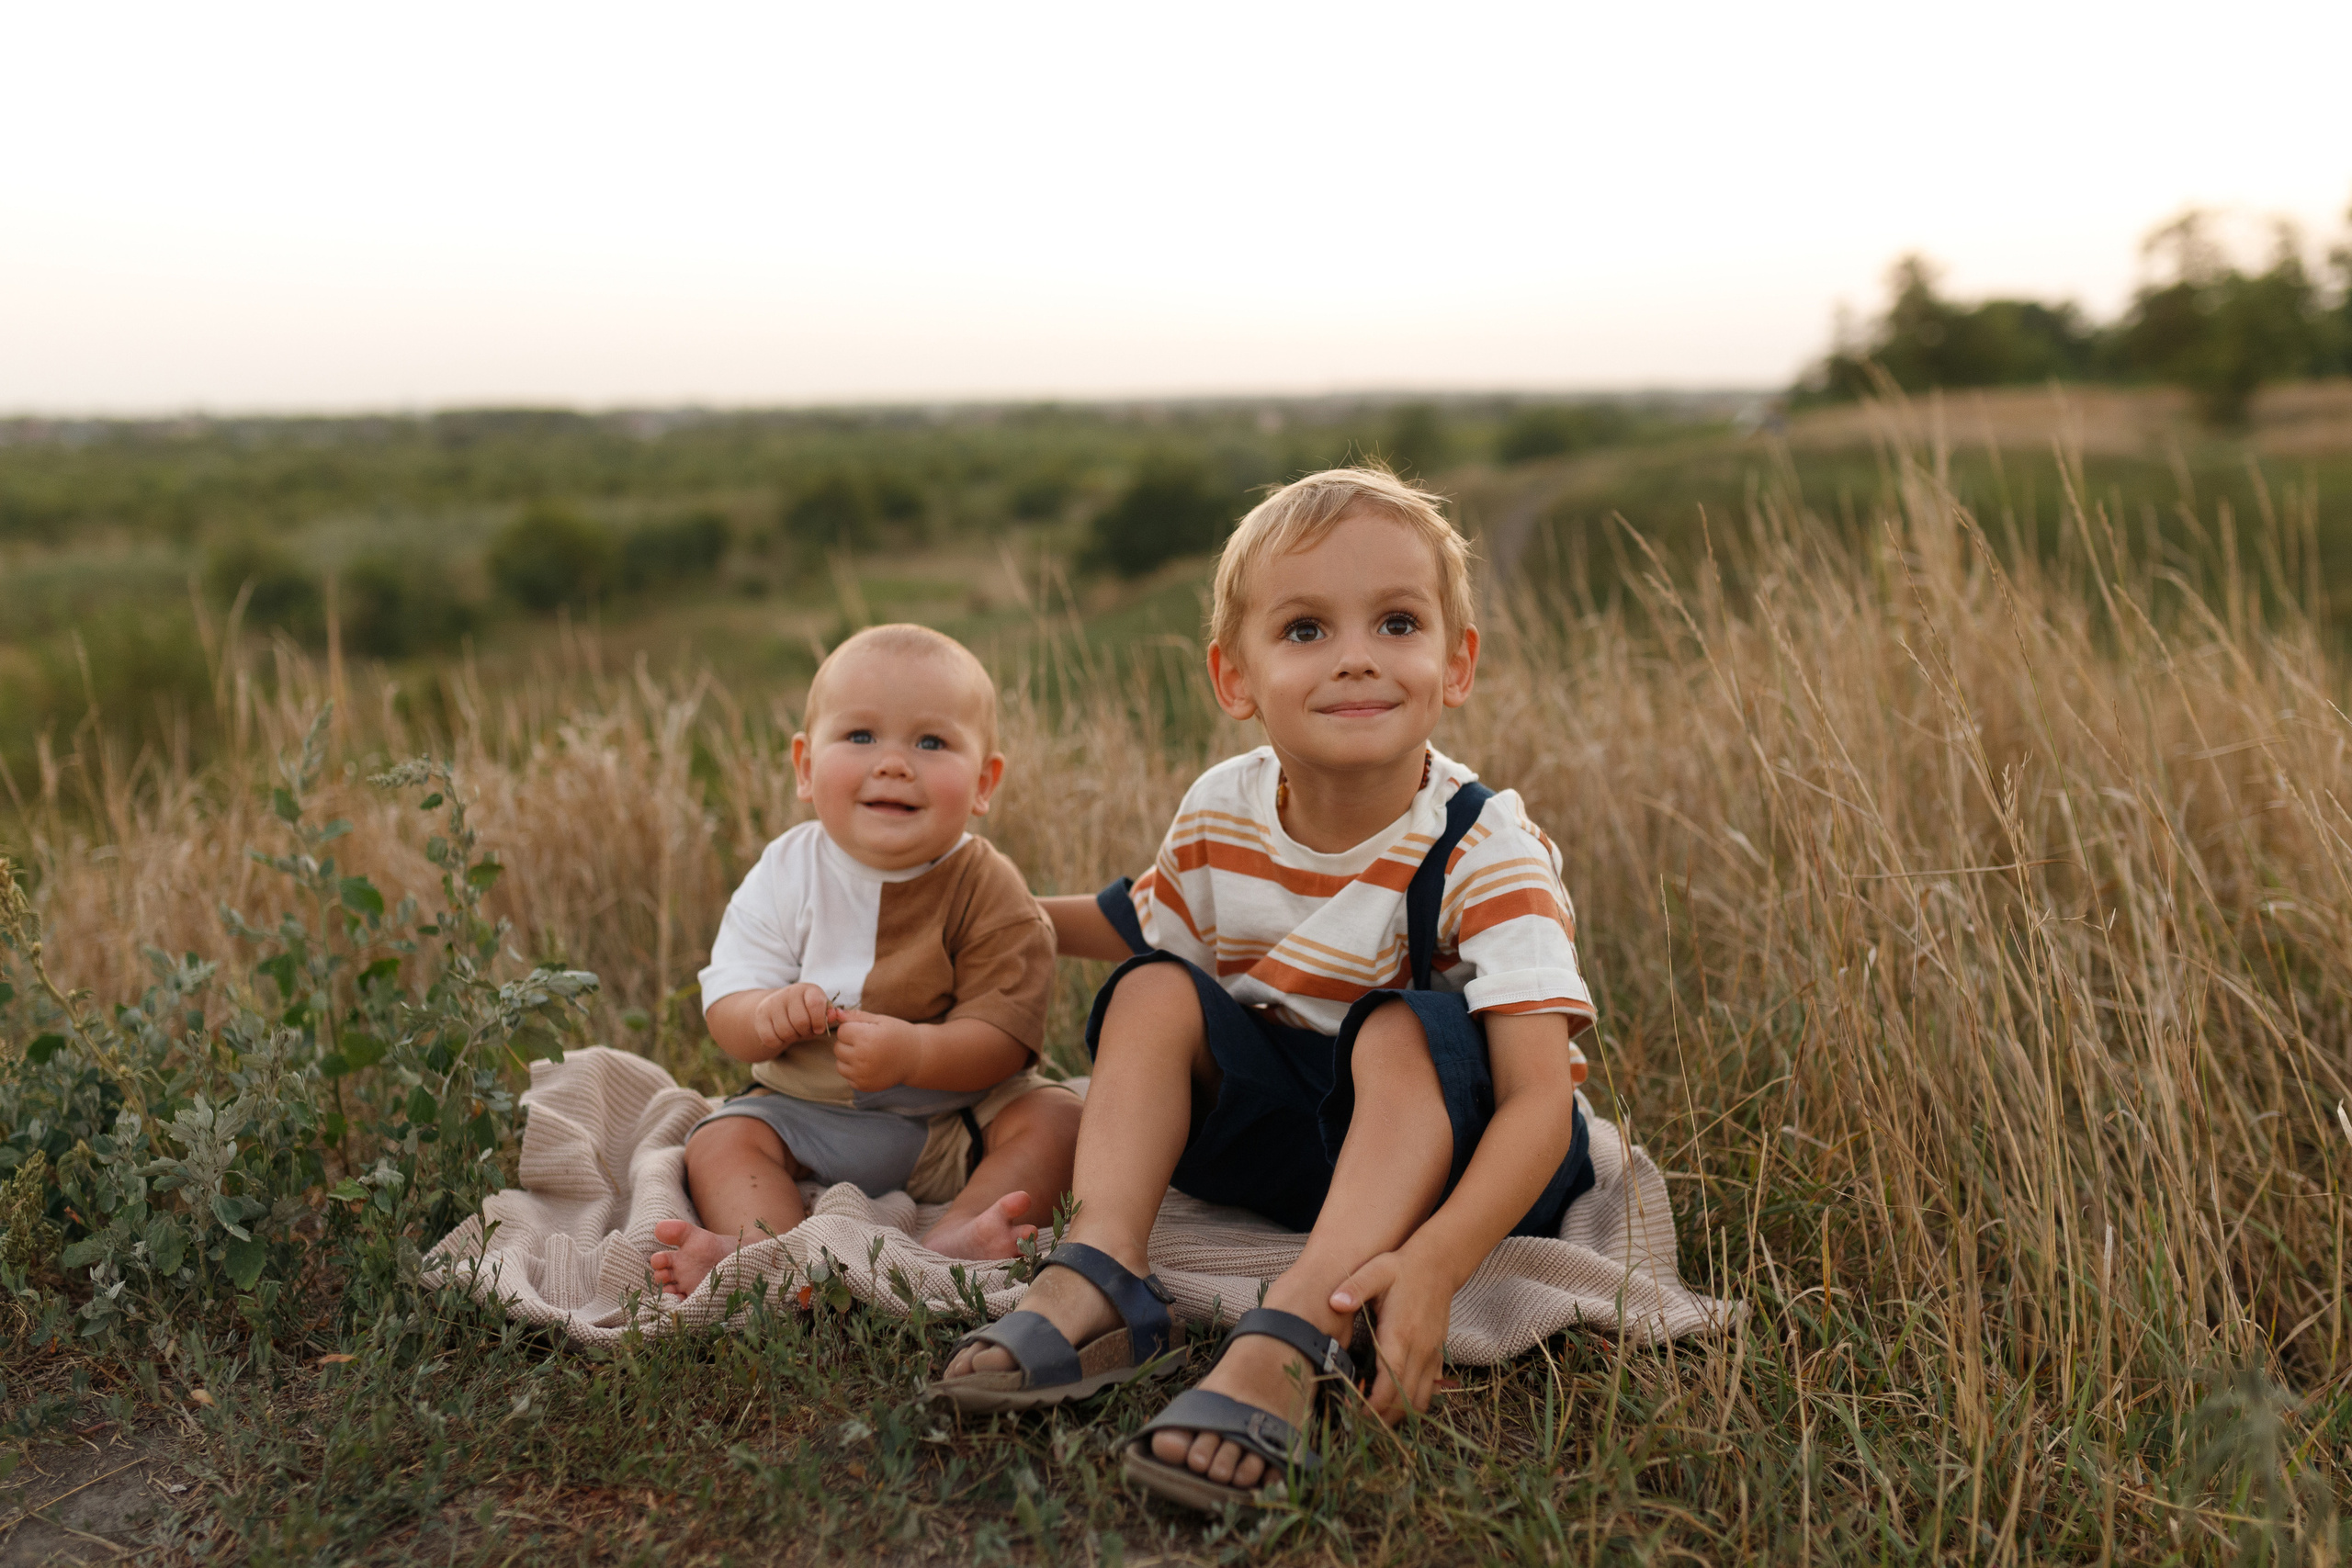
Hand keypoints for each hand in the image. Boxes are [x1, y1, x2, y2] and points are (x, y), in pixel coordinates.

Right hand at [748, 983, 833, 1056]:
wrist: (777, 1008)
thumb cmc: (805, 1011)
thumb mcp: (820, 1010)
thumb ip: (830, 1013)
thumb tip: (835, 1016)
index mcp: (807, 989)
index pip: (815, 1004)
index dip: (819, 1021)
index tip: (819, 1028)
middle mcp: (788, 992)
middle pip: (800, 1022)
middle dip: (805, 1032)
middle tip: (805, 1030)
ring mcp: (772, 1003)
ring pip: (785, 1032)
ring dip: (792, 1037)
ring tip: (794, 1031)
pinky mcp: (761, 1017)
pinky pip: (771, 1039)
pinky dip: (778, 1042)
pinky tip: (782, 1034)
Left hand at [831, 1008, 921, 1092]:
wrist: (916, 1058)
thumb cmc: (898, 1035)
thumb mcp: (881, 1020)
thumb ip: (857, 1016)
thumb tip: (836, 1013)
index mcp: (866, 1038)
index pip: (842, 1031)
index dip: (852, 1028)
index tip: (866, 1030)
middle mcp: (862, 1058)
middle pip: (837, 1048)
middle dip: (848, 1043)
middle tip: (867, 1042)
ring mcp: (862, 1075)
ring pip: (839, 1063)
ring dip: (848, 1058)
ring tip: (867, 1054)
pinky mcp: (863, 1086)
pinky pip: (847, 1076)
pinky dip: (854, 1070)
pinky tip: (869, 1065)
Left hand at [1331, 1249, 1453, 1423]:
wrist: (1439, 1264)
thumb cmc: (1402, 1269)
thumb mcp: (1376, 1270)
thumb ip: (1355, 1287)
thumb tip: (1334, 1301)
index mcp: (1401, 1334)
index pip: (1390, 1380)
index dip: (1374, 1403)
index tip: (1355, 1413)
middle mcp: (1420, 1349)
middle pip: (1405, 1399)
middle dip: (1382, 1417)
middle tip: (1357, 1423)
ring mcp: (1432, 1354)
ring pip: (1420, 1400)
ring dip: (1399, 1415)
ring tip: (1374, 1419)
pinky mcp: (1438, 1355)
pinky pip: (1430, 1391)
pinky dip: (1414, 1405)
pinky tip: (1395, 1405)